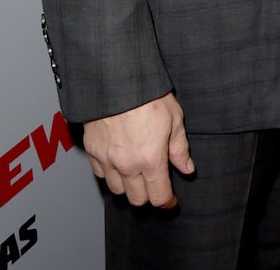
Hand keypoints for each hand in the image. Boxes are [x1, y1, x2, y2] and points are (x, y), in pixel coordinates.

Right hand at [83, 92, 193, 207]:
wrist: (117, 79)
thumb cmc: (148, 94)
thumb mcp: (174, 118)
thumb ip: (180, 148)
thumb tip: (187, 168)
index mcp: (150, 159)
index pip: (158, 197)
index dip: (167, 201)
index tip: (170, 200)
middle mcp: (126, 165)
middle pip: (137, 199)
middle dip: (148, 195)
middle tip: (154, 182)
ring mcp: (106, 160)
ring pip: (117, 190)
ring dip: (128, 185)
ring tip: (137, 170)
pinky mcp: (92, 151)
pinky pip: (101, 174)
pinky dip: (110, 173)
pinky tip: (119, 160)